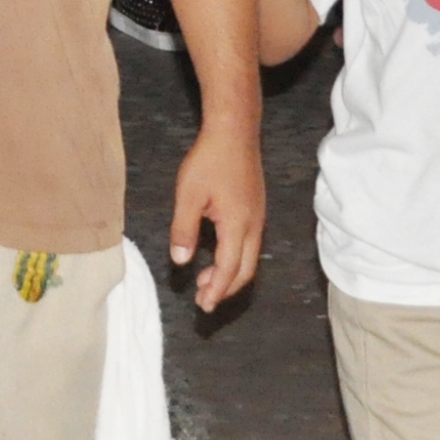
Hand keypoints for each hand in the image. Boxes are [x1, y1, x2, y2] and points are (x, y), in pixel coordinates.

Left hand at [170, 123, 265, 311]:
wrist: (234, 133)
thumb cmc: (210, 160)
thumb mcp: (188, 195)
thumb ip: (184, 229)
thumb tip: (181, 261)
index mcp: (238, 226)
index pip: (229, 270)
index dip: (216, 291)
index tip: (203, 306)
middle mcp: (254, 226)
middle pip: (245, 270)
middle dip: (226, 289)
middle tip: (204, 301)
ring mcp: (258, 218)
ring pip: (249, 259)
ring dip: (230, 274)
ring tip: (206, 281)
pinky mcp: (256, 209)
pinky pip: (250, 245)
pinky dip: (235, 259)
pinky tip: (218, 255)